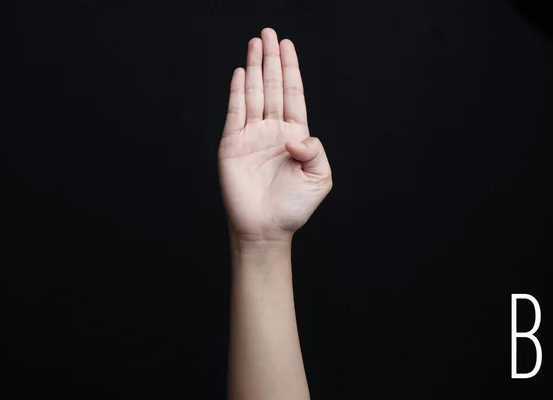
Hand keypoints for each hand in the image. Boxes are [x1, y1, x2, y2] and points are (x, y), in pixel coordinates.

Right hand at [218, 28, 332, 243]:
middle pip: (272, 86)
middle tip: (269, 33)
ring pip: (253, 93)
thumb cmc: (294, 207)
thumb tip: (293, 134)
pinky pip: (235, 113)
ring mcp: (251, 136)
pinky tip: (239, 72)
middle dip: (271, 59)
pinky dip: (236, 92)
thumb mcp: (320, 178)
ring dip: (253, 68)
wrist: (265, 228)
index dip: (290, 69)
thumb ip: (315, 150)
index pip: (292, 94)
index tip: (288, 45)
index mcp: (295, 135)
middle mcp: (273, 131)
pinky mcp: (232, 145)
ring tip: (255, 43)